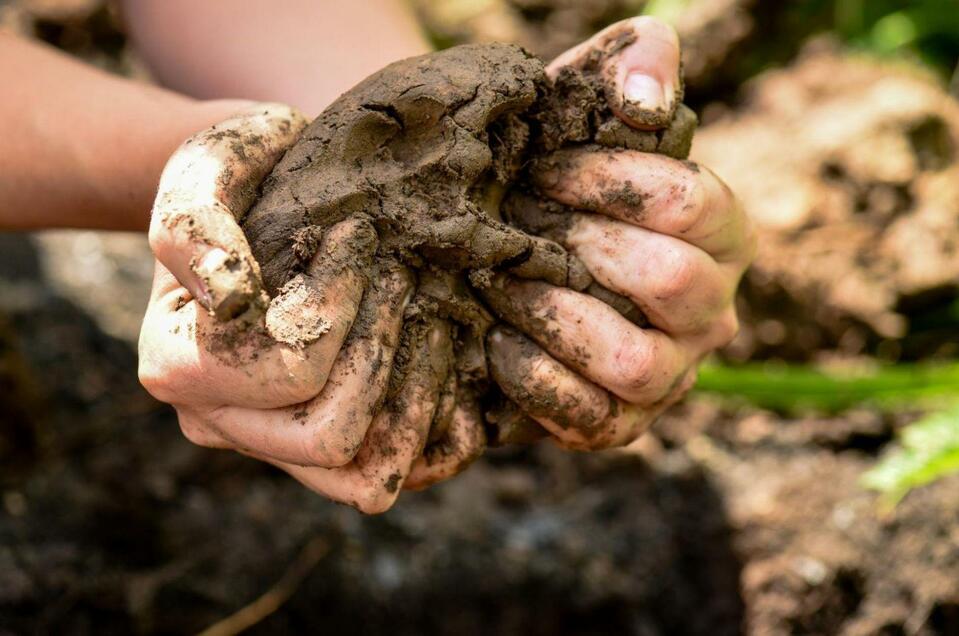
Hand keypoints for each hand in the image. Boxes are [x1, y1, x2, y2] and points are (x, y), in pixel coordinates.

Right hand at [138, 104, 480, 512]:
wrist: (271, 200)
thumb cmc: (246, 178)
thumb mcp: (209, 168)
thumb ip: (195, 224)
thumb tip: (227, 296)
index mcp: (179, 365)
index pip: (286, 371)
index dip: (337, 305)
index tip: (357, 236)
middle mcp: (220, 422)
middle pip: (328, 438)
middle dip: (384, 353)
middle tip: (403, 280)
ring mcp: (276, 447)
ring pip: (363, 477)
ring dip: (417, 399)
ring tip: (433, 320)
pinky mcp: (326, 455)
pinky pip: (393, 477)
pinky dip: (433, 431)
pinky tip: (443, 363)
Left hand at [481, 17, 756, 449]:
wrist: (500, 247)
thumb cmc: (551, 171)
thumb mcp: (587, 99)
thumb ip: (637, 63)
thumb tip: (645, 101)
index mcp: (721, 233)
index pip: (695, 204)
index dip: (613, 183)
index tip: (544, 170)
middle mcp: (709, 310)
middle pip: (675, 281)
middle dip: (583, 246)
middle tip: (518, 224)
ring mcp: (669, 375)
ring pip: (636, 363)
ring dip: (556, 317)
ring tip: (498, 282)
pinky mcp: (621, 423)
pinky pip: (591, 418)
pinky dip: (535, 380)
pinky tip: (495, 341)